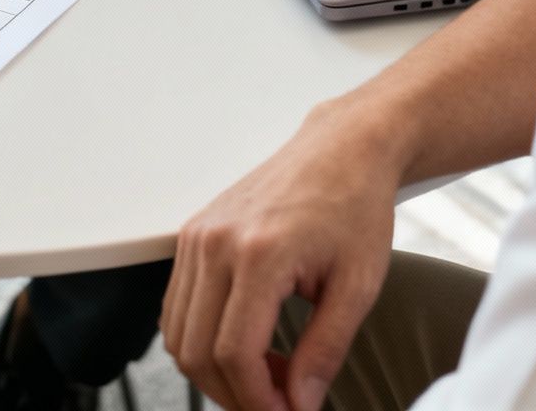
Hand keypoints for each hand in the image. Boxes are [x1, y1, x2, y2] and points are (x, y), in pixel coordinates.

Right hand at [162, 103, 403, 410]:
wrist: (340, 151)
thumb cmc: (354, 206)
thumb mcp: (357, 287)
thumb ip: (324, 351)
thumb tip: (299, 403)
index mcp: (259, 253)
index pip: (235, 354)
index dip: (258, 401)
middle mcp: (215, 243)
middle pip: (196, 351)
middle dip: (234, 394)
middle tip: (280, 403)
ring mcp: (196, 237)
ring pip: (178, 335)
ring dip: (217, 372)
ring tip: (270, 375)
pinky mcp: (191, 236)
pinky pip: (178, 308)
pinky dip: (204, 341)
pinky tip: (251, 346)